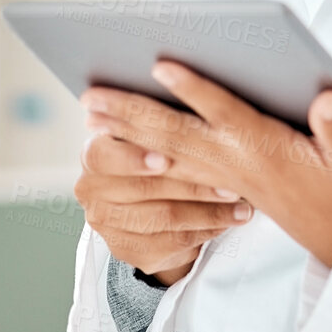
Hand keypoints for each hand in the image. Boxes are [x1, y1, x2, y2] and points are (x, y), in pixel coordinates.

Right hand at [73, 126, 255, 283]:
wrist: (144, 206)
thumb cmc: (152, 156)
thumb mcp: (146, 135)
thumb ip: (150, 121)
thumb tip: (174, 81)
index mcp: (92, 154)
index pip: (104, 156)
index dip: (134, 158)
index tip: (165, 159)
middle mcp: (91, 191)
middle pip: (144, 189)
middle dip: (192, 184)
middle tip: (231, 181)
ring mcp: (108, 224)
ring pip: (165, 218)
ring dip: (209, 210)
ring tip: (240, 201)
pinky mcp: (128, 250)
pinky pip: (174, 240)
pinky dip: (207, 228)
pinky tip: (229, 219)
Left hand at [80, 60, 331, 269]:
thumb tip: (326, 100)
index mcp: (266, 150)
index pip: (223, 112)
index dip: (193, 89)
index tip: (160, 65)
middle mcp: (237, 164)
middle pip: (177, 134)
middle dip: (132, 113)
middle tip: (90, 95)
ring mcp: (227, 177)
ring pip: (168, 152)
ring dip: (128, 133)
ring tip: (91, 115)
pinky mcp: (225, 185)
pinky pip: (177, 169)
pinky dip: (146, 155)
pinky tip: (123, 143)